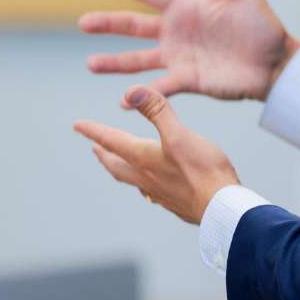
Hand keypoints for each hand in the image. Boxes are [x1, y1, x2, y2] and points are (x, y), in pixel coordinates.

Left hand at [74, 86, 239, 224]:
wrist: (221, 207)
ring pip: (132, 180)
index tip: (77, 125)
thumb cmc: (202, 170)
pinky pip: (151, 192)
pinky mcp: (175, 202)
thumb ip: (157, 111)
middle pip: (117, 165)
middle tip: (94, 148)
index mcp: (144, 158)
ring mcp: (160, 192)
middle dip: (104, 154)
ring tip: (120, 165)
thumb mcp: (178, 134)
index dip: (94, 131)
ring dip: (122, 169)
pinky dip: (145, 184)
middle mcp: (146, 177)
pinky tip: (154, 186)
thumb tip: (131, 91)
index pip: (112, 141)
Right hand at [80, 0, 299, 100]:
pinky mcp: (187, 80)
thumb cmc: (263, 27)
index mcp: (185, 5)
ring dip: (114, 62)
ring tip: (91, 64)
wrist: (276, 64)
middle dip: (107, 23)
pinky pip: (158, 87)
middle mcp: (176, 30)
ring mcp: (179, 56)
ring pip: (138, 58)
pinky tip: (122, 100)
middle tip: (83, 23)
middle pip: (132, 25)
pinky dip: (141, 94)